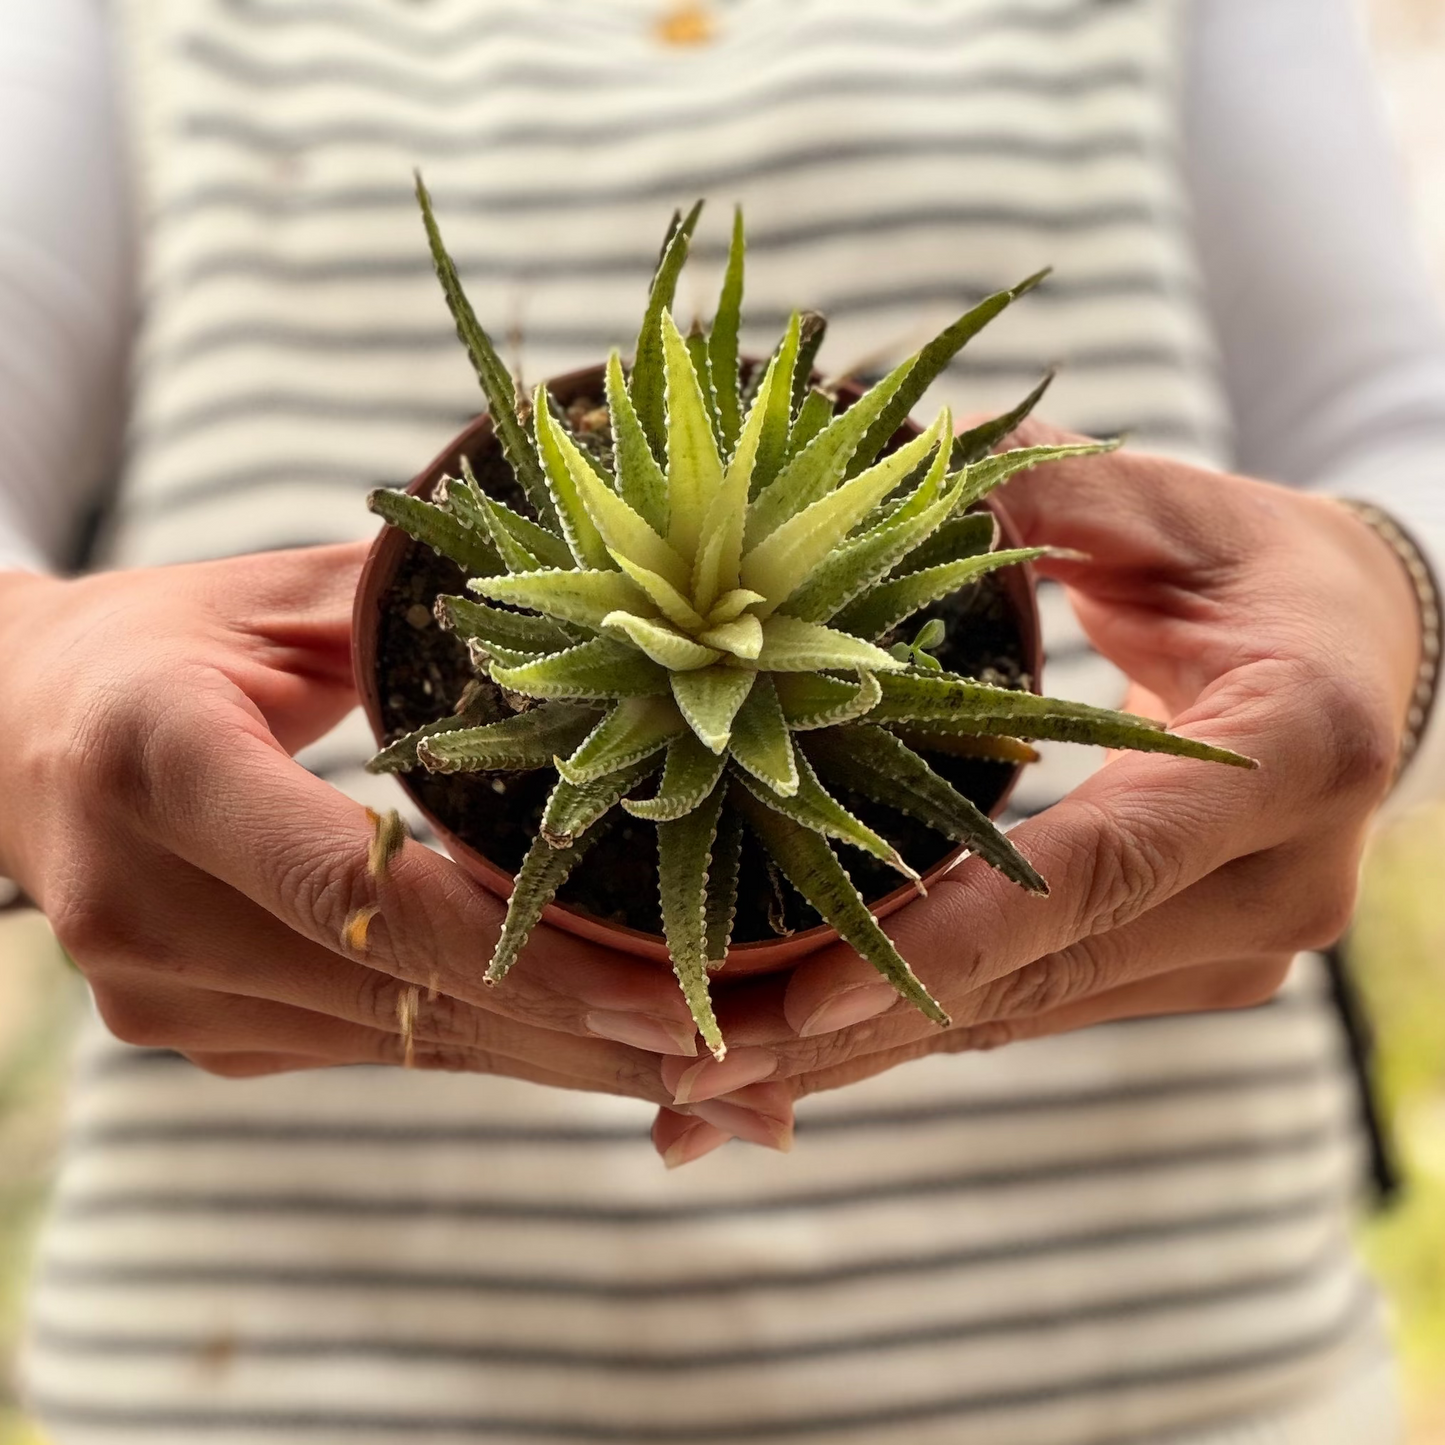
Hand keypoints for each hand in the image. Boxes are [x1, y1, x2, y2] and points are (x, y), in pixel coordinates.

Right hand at [0, 546, 690, 1101]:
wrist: (11, 736)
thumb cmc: (162, 643)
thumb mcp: (277, 598)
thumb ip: (417, 620)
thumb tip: (593, 634)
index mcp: (157, 761)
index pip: (355, 882)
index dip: (518, 949)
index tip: (662, 990)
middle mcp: (141, 903)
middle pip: (401, 993)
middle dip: (581, 1034)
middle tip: (740, 1066)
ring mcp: (157, 992)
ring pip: (402, 1043)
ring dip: (558, 1058)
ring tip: (706, 1078)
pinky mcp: (192, 1032)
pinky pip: (373, 1047)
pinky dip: (490, 1043)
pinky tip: (594, 1049)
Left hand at [649, 425, 1422, 1164]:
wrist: (1374, 661)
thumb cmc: (1269, 568)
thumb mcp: (1171, 509)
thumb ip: (1040, 500)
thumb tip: (885, 464)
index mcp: (1294, 753)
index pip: (1098, 868)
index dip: (949, 936)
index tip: (804, 995)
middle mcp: (1274, 885)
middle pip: (1036, 978)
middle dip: (857, 1026)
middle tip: (691, 1068)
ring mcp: (1235, 948)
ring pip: (1021, 1014)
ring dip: (865, 1051)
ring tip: (709, 1085)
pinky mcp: (1190, 968)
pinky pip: (1033, 1005)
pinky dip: (916, 1025)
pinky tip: (806, 1059)